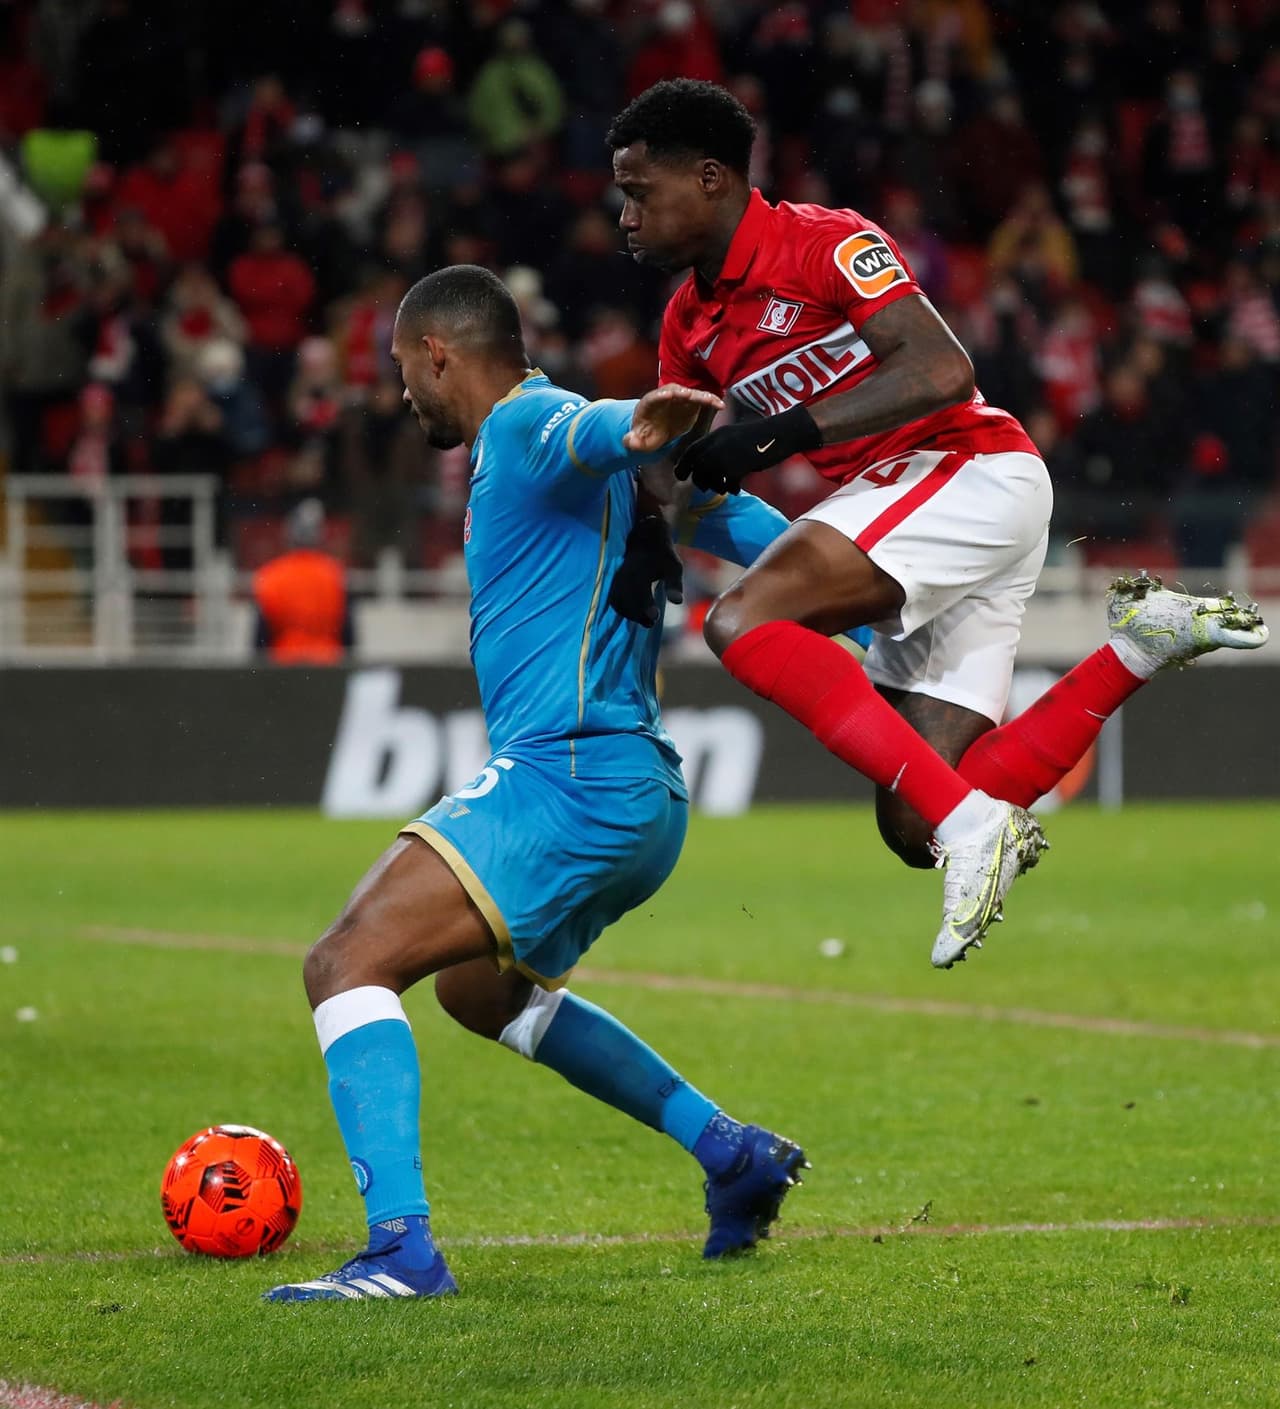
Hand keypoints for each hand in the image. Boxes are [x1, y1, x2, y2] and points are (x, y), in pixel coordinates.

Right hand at [607, 514, 683, 627]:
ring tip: (646, 620)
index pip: (640, 590)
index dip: (646, 605)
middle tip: (652, 622)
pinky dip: (623, 610)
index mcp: (641, 569)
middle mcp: (626, 574)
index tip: (655, 617)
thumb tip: (677, 602)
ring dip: (630, 614)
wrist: (646, 541)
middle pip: (626, 599)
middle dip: (638, 614)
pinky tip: (635, 615)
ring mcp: (618, 579)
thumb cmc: (663, 557)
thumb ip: (675, 584)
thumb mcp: (674, 567)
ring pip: (618, 601)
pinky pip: (614, 600)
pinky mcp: (614, 583)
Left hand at [623, 384, 723, 454]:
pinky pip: (701, 400)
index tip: (668, 394)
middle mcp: (664, 397)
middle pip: (673, 391)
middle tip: (690, 395)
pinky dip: (710, 401)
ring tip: (713, 401)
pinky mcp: (690, 404)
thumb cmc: (645, 434)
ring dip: (700, 396)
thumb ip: (632, 441)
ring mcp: (678, 399)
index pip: (653, 397)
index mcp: (649, 404)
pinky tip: (720, 405)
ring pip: (690, 394)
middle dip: (682, 392)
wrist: (655, 431)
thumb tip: (629, 441)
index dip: (660, 395)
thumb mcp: (637, 440)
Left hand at [673, 405, 822, 493]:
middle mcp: (716, 446)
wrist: (779, 433)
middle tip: (704, 487)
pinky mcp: (736, 468)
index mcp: (715, 435)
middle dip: (698, 480)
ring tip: (723, 488)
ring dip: (715, 487)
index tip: (682, 475)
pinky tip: (737, 489)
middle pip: (698, 468)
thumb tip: (709, 465)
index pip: (691, 451)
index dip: (683, 465)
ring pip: (710, 479)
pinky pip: (726, 485)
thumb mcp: (733, 435)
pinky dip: (730, 489)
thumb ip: (720, 447)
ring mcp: (725, 457)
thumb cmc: (760, 435)